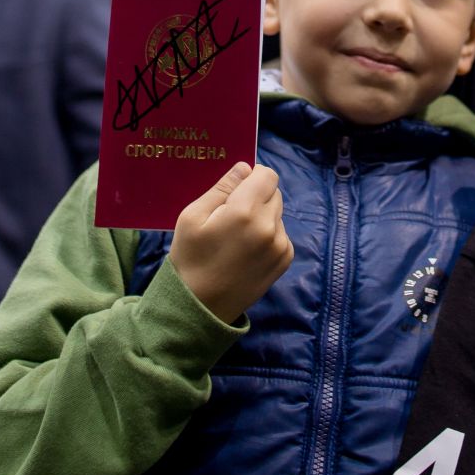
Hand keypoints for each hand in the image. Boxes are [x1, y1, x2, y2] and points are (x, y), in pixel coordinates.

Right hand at [169, 163, 294, 324]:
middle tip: (231, 217)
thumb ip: (222, 187)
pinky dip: (268, 235)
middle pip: (274, 192)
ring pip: (277, 213)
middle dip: (256, 196)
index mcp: (245, 212)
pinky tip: (246, 250)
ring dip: (262, 216)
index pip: (266, 174)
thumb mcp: (192, 217)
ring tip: (237, 238)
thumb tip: (245, 167)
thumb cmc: (190, 258)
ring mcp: (280, 245)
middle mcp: (270, 226)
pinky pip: (280, 233)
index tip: (236, 190)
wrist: (200, 306)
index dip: (251, 177)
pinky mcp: (285, 260)